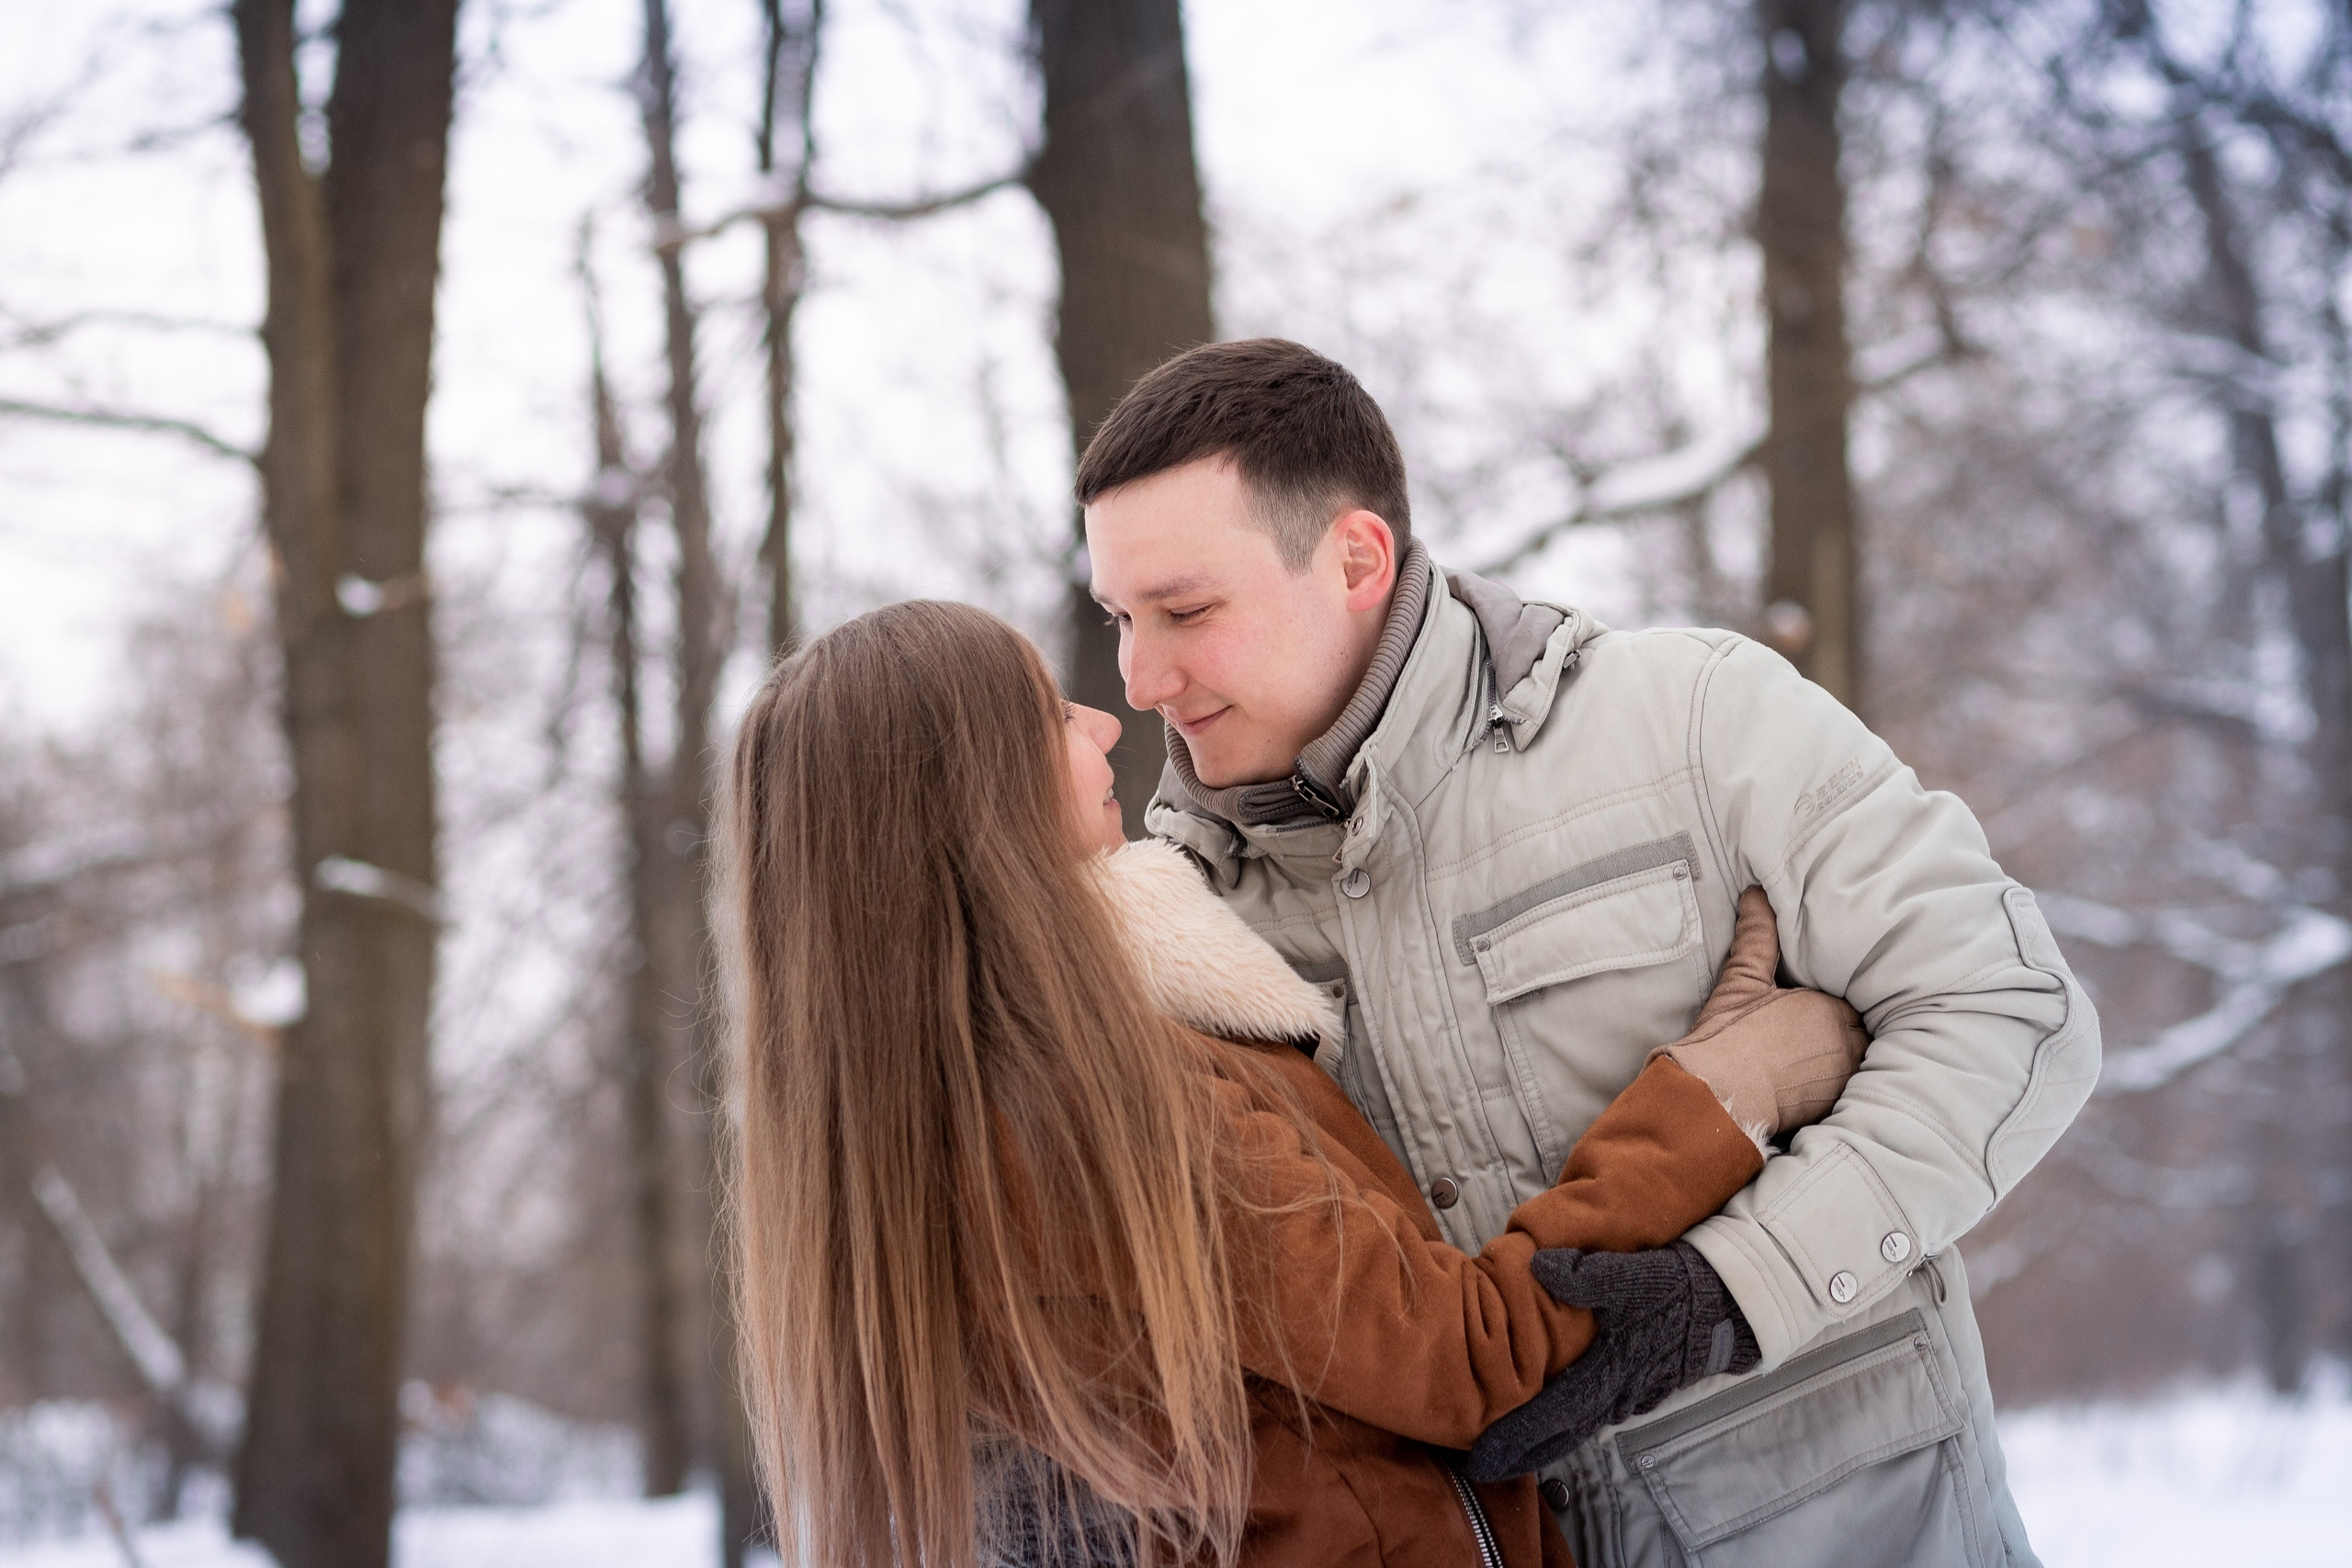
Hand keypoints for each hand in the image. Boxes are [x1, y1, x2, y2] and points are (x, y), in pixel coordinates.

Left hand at [1464, 1241, 1756, 1481]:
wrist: (1734, 1304)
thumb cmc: (1680, 1290)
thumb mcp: (1633, 1275)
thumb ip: (1585, 1275)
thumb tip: (1537, 1267)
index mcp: (1609, 1373)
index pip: (1551, 1418)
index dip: (1514, 1441)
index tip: (1481, 1460)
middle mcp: (1619, 1394)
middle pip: (1562, 1435)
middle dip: (1523, 1452)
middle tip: (1484, 1466)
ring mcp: (1635, 1394)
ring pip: (1582, 1424)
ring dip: (1548, 1436)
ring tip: (1513, 1441)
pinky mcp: (1646, 1385)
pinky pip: (1601, 1410)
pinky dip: (1574, 1418)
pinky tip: (1560, 1412)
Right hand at [1655, 887, 1868, 1139]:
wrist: (1720, 1093)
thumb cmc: (1730, 1035)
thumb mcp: (1742, 979)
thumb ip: (1757, 936)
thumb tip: (1756, 893)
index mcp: (1829, 1008)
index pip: (1851, 1000)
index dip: (1838, 1001)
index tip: (1820, 1005)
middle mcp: (1845, 1042)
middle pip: (1861, 1031)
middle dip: (1849, 1029)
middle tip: (1826, 1030)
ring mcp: (1841, 1077)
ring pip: (1860, 1059)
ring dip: (1850, 1056)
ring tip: (1829, 1055)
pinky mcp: (1832, 1105)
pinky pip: (1851, 1088)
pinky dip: (1841, 1082)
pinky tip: (1820, 1081)